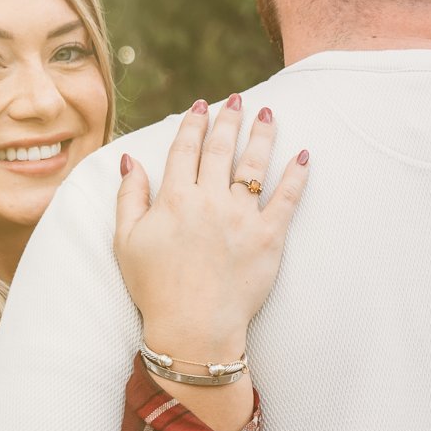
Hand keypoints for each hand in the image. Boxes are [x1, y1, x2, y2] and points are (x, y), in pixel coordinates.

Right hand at [114, 95, 309, 360]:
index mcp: (174, 199)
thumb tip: (131, 161)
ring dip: (262, 134)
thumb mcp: (126, 243)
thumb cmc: (156, 290)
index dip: (193, 123)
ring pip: (254, 164)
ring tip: (268, 113)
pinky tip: (303, 156)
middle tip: (237, 100)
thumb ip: (129, 197)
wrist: (194, 330)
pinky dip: (297, 175)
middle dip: (229, 119)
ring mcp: (242, 217)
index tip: (201, 106)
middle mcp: (209, 200)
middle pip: (221, 148)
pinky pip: (287, 198)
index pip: (185, 149)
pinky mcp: (269, 237)